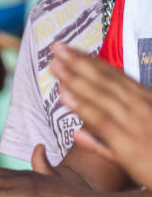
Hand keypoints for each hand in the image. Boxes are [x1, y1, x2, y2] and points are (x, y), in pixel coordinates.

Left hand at [50, 43, 151, 187]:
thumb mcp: (132, 149)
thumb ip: (100, 142)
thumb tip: (74, 134)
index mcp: (143, 103)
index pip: (113, 78)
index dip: (89, 63)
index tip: (69, 50)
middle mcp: (139, 107)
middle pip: (104, 81)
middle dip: (79, 63)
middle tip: (55, 47)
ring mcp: (134, 123)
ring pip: (100, 95)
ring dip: (76, 78)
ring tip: (54, 64)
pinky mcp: (128, 142)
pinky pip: (101, 120)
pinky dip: (82, 107)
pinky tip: (64, 96)